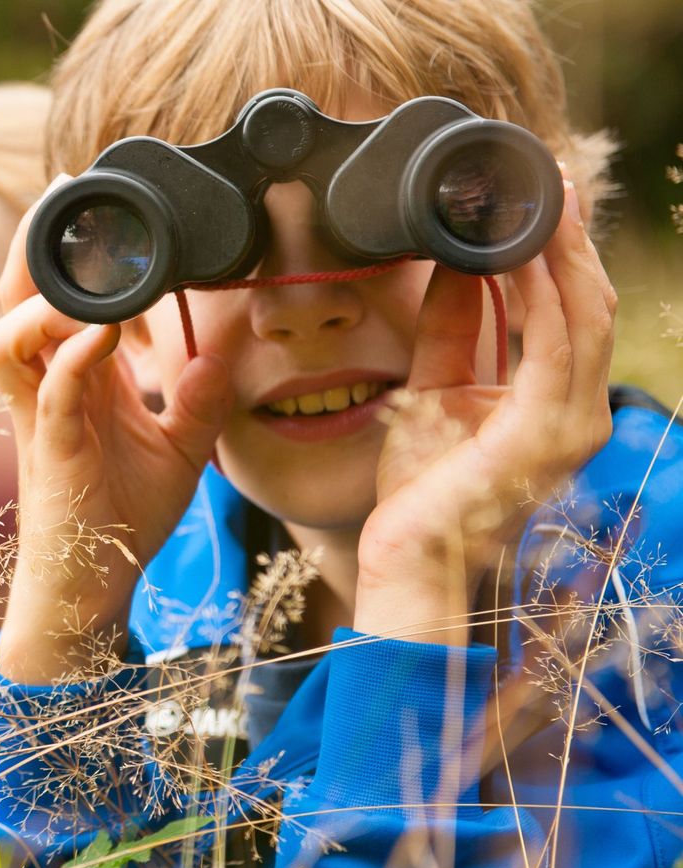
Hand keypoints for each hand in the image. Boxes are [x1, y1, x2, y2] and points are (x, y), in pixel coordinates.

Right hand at [0, 178, 233, 681]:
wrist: (93, 587)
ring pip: (8, 337)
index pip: (55, 297)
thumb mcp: (180, 447)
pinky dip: (73, 356)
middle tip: (66, 200)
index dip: (66, 248)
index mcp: (73, 377)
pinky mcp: (54, 451)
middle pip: (13, 299)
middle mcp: (47, 388)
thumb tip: (229, 343)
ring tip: (86, 274)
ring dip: (40, 301)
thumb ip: (201, 393)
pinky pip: (52, 391)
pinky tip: (104, 333)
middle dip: (31, 246)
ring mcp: (44, 418)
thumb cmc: (121, 518)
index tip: (100, 204)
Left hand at [357, 175, 614, 645]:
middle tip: (545, 179)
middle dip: (569, 237)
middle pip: (590, 302)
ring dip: (561, 250)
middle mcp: (580, 412)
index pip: (575, 312)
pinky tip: (517, 249)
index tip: (538, 197)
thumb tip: (455, 262)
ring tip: (537, 196)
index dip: (561, 252)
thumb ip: (452, 328)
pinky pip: (556, 340)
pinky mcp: (547, 429)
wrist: (408, 556)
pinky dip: (540, 288)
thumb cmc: (420, 489)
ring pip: (584, 312)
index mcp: (558, 404)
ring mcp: (572, 422)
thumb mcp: (434, 387)